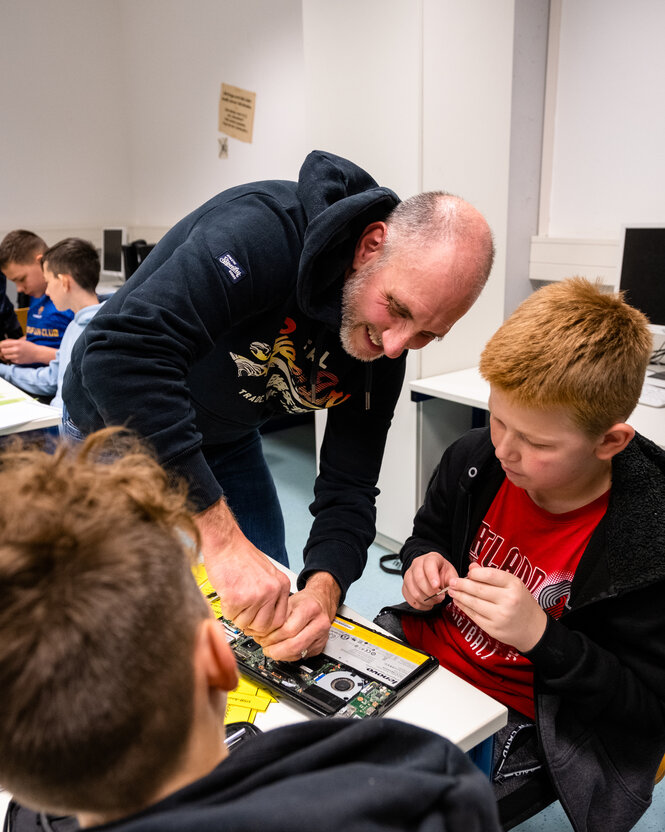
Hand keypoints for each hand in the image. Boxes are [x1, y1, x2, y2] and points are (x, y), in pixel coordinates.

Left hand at [0, 338, 55, 364]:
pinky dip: (12, 358)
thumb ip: (11, 342)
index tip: (2, 346)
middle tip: (7, 350)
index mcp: (17, 343)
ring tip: (11, 353)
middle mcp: (16, 349)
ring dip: (7, 355)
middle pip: (3, 351)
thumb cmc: (30, 347)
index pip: (3, 344)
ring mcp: (17, 356)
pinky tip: (16, 356)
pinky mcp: (18, 361)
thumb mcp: (21, 341)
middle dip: (3, 350)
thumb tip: (2, 343)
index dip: (1, 345)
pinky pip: (11, 360)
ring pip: (5, 356)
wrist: (38, 353)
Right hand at [197, 498, 290, 636]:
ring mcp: (255, 595)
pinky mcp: (237, 598)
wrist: (225, 543)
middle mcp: (272, 590)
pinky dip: (226, 608)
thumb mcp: (266, 574)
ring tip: (233, 597)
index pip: (279, 620)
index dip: (265, 625)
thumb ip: (270, 595)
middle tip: (242, 613)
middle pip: (264, 626)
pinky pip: (231, 616)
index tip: (256, 623)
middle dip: (251, 624)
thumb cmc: (241, 555)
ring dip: (237, 615)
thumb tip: (265, 620)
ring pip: (246, 623)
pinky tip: (227, 593)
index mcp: (281, 584)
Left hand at [258, 572, 340, 661]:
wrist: (321, 602)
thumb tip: (258, 631)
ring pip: (298, 654)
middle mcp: (320, 624)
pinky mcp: (320, 646)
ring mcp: (322, 637)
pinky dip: (288, 655)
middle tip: (265, 647)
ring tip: (270, 648)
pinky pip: (301, 656)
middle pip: (295, 645)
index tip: (262, 637)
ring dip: (280, 655)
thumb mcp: (288, 601)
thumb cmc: (304, 601)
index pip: (288, 630)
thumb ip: (275, 616)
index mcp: (311, 609)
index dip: (272, 637)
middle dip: (275, 650)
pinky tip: (281, 649)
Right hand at [402, 551, 458, 609]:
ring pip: (413, 591)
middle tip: (440, 597)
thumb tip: (453, 585)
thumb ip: (453, 580)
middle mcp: (417, 565)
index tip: (437, 587)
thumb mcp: (451, 573)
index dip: (432, 576)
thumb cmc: (442, 572)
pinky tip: (428, 604)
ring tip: (435, 601)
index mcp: (430, 558)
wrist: (433, 574)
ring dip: (426, 600)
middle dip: (430, 592)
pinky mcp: (405, 586)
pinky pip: (409, 598)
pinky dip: (420, 605)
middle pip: (418, 579)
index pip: (428, 565)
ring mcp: (409, 575)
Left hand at [447, 564, 546, 652]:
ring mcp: (500, 616)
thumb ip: (492, 575)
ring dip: (459, 596)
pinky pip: (473, 615)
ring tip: (452, 591)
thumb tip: (472, 567)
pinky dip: (463, 607)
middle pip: (478, 589)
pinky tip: (458, 602)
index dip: (474, 573)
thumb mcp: (513, 584)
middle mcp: (508, 600)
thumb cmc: (522, 603)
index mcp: (514, 585)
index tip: (468, 573)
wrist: (534, 629)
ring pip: (473, 603)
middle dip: (461, 584)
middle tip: (452, 581)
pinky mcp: (492, 628)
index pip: (489, 575)